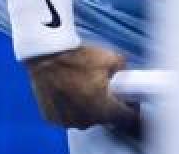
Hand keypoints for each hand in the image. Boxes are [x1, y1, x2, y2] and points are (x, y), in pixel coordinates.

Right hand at [23, 44, 140, 133]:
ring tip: (85, 88)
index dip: (131, 108)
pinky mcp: (53, 119)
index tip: (129, 101)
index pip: (127, 118)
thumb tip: (126, 76)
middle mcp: (86, 120)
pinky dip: (72, 108)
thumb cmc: (76, 58)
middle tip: (104, 89)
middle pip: (106, 119)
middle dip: (108, 106)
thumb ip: (124, 71)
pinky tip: (70, 92)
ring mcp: (68, 122)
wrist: (47, 56)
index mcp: (104, 109)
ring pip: (86, 119)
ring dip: (89, 108)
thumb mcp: (110, 58)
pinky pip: (69, 117)